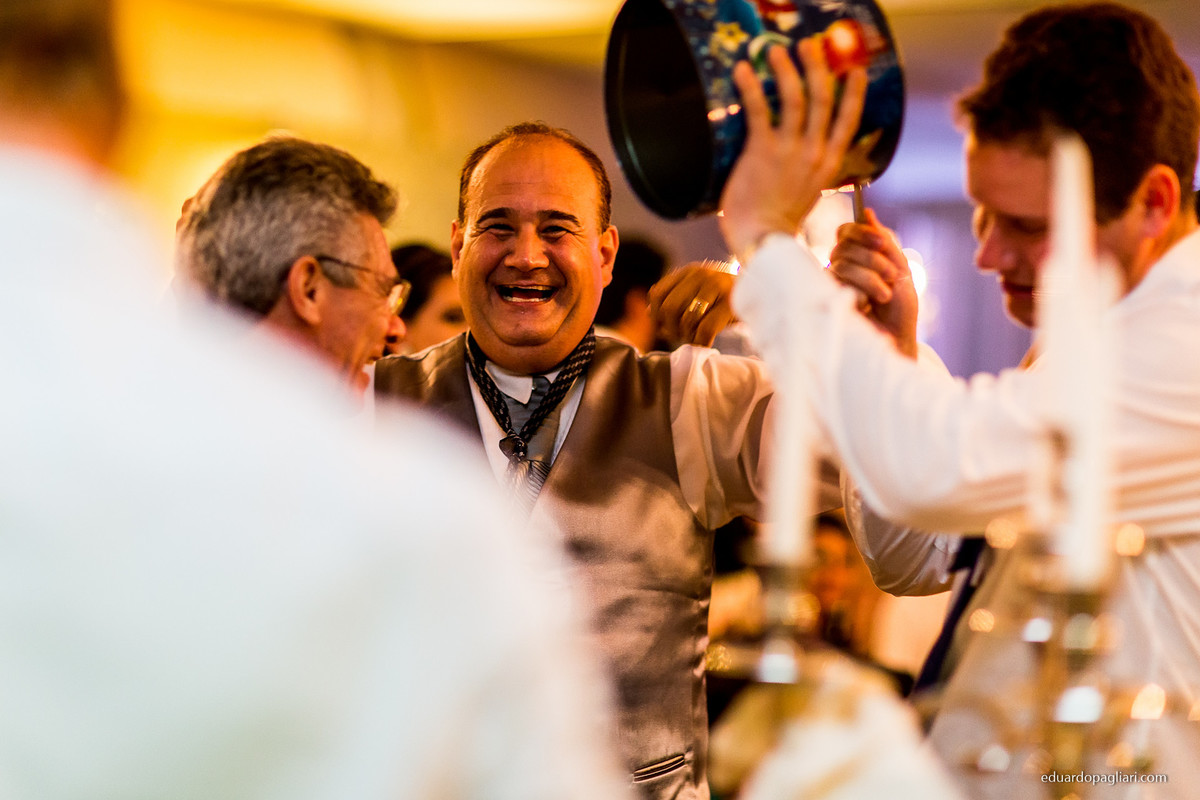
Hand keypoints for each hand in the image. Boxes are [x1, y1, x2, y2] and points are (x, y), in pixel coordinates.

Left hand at [648, 262, 736, 346]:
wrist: (767, 291)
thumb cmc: (728, 298)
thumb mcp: (701, 291)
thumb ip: (676, 297)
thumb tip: (650, 313)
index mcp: (690, 271)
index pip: (657, 294)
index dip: (656, 315)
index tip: (665, 326)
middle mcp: (702, 275)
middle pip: (668, 308)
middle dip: (670, 328)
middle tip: (680, 335)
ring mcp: (718, 286)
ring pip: (687, 319)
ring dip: (687, 336)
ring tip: (694, 338)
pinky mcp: (731, 303)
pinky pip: (706, 329)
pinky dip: (701, 342)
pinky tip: (705, 343)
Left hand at [719, 38, 868, 260]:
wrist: (762, 244)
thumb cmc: (776, 225)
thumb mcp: (805, 195)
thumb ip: (807, 173)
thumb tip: (799, 159)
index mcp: (829, 164)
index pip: (848, 121)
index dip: (854, 93)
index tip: (857, 71)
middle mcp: (814, 153)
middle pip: (823, 98)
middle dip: (817, 66)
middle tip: (808, 46)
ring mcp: (790, 151)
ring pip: (795, 97)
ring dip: (786, 68)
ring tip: (775, 51)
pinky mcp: (762, 152)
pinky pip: (759, 110)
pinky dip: (751, 87)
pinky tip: (743, 71)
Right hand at [829, 208, 917, 357]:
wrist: (896, 341)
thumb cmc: (899, 311)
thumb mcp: (899, 270)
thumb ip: (884, 242)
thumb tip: (868, 213)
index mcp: (858, 258)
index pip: (846, 232)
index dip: (860, 231)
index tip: (882, 243)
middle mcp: (840, 269)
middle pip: (843, 244)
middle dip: (872, 258)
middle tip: (891, 277)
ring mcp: (830, 285)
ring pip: (841, 262)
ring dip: (870, 277)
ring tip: (884, 296)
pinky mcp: (825, 300)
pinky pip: (838, 280)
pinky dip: (861, 290)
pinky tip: (867, 306)